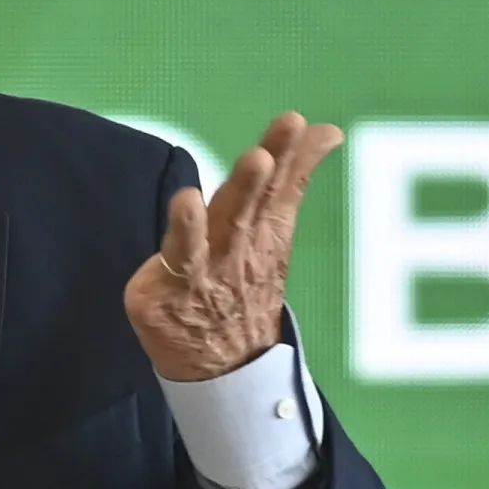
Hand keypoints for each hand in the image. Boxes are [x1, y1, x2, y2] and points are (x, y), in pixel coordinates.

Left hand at [124, 112, 342, 381]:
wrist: (226, 365)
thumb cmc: (243, 281)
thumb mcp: (274, 230)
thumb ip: (293, 177)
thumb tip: (328, 130)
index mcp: (262, 231)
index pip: (276, 187)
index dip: (287, 156)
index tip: (294, 123)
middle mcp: (235, 250)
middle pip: (246, 212)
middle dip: (254, 183)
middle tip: (262, 155)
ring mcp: (200, 276)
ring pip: (210, 238)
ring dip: (215, 211)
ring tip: (220, 180)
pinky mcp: (160, 294)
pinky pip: (169, 267)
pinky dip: (180, 237)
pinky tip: (184, 203)